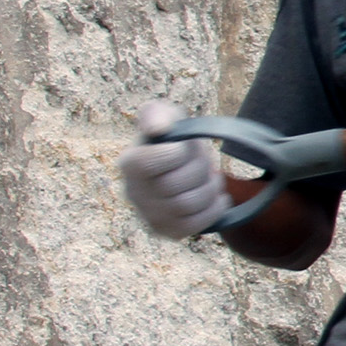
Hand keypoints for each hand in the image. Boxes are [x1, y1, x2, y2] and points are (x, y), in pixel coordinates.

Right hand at [118, 100, 228, 239]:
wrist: (180, 169)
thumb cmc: (172, 139)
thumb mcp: (164, 115)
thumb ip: (157, 114)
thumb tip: (158, 128)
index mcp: (129, 163)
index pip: (149, 162)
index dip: (177, 153)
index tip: (183, 148)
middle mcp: (132, 192)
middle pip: (174, 185)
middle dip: (199, 169)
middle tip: (203, 162)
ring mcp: (149, 215)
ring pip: (187, 206)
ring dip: (210, 188)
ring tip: (211, 178)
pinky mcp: (167, 230)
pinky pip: (195, 226)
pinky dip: (214, 209)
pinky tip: (216, 197)